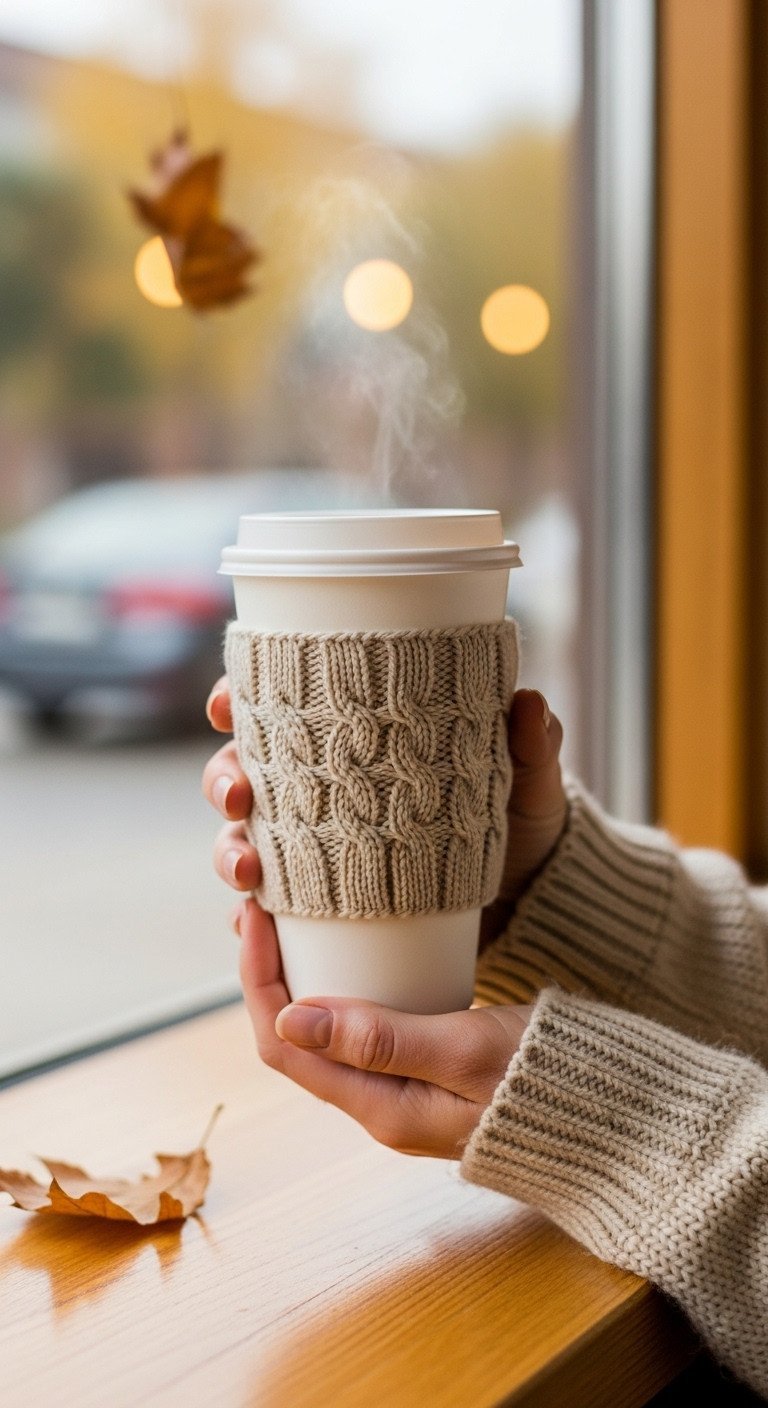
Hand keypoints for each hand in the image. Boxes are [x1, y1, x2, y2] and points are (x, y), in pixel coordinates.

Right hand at [202, 679, 567, 924]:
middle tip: (240, 797)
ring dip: (228, 850)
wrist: (531, 898)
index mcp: (356, 738)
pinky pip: (270, 909)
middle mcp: (324, 788)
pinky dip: (250, 917)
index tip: (224, 705)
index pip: (280, 707)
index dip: (237, 699)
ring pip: (245, 837)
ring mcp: (317, 847)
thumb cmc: (521, 818)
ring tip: (247, 871)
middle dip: (225, 781)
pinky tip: (250, 924)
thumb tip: (530, 704)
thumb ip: (532, 745)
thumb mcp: (528, 780)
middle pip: (245, 770)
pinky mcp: (325, 903)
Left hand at [236, 894, 531, 1158]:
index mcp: (381, 1109)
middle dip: (271, 973)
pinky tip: (353, 949)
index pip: (282, 1046)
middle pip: (294, 1039)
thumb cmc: (547, 1079)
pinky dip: (346, 987)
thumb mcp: (463, 1051)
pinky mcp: (428, 1071)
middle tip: (267, 904)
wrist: (613, 1119)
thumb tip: (287, 1019)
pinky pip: (363, 1029)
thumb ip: (380, 1039)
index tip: (257, 916)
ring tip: (296, 917)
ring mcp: (404, 1091)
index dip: (258, 979)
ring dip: (305, 978)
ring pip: (327, 1032)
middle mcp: (381, 1106)